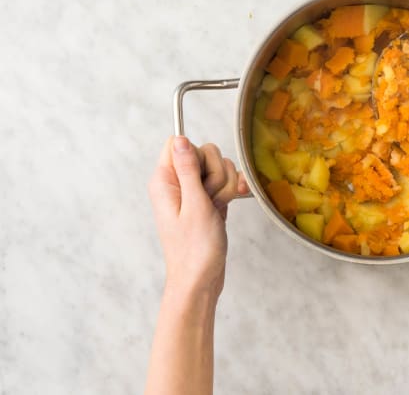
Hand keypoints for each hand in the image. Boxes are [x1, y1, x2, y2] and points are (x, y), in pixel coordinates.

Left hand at [148, 136, 248, 300]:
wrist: (201, 279)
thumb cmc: (195, 250)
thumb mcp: (194, 205)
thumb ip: (188, 169)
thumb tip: (180, 138)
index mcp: (165, 181)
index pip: (180, 144)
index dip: (198, 156)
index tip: (202, 179)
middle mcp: (177, 183)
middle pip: (205, 153)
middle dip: (217, 174)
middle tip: (210, 200)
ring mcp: (193, 192)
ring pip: (218, 168)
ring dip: (226, 186)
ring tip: (217, 209)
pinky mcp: (207, 200)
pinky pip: (224, 182)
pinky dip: (232, 191)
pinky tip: (233, 204)